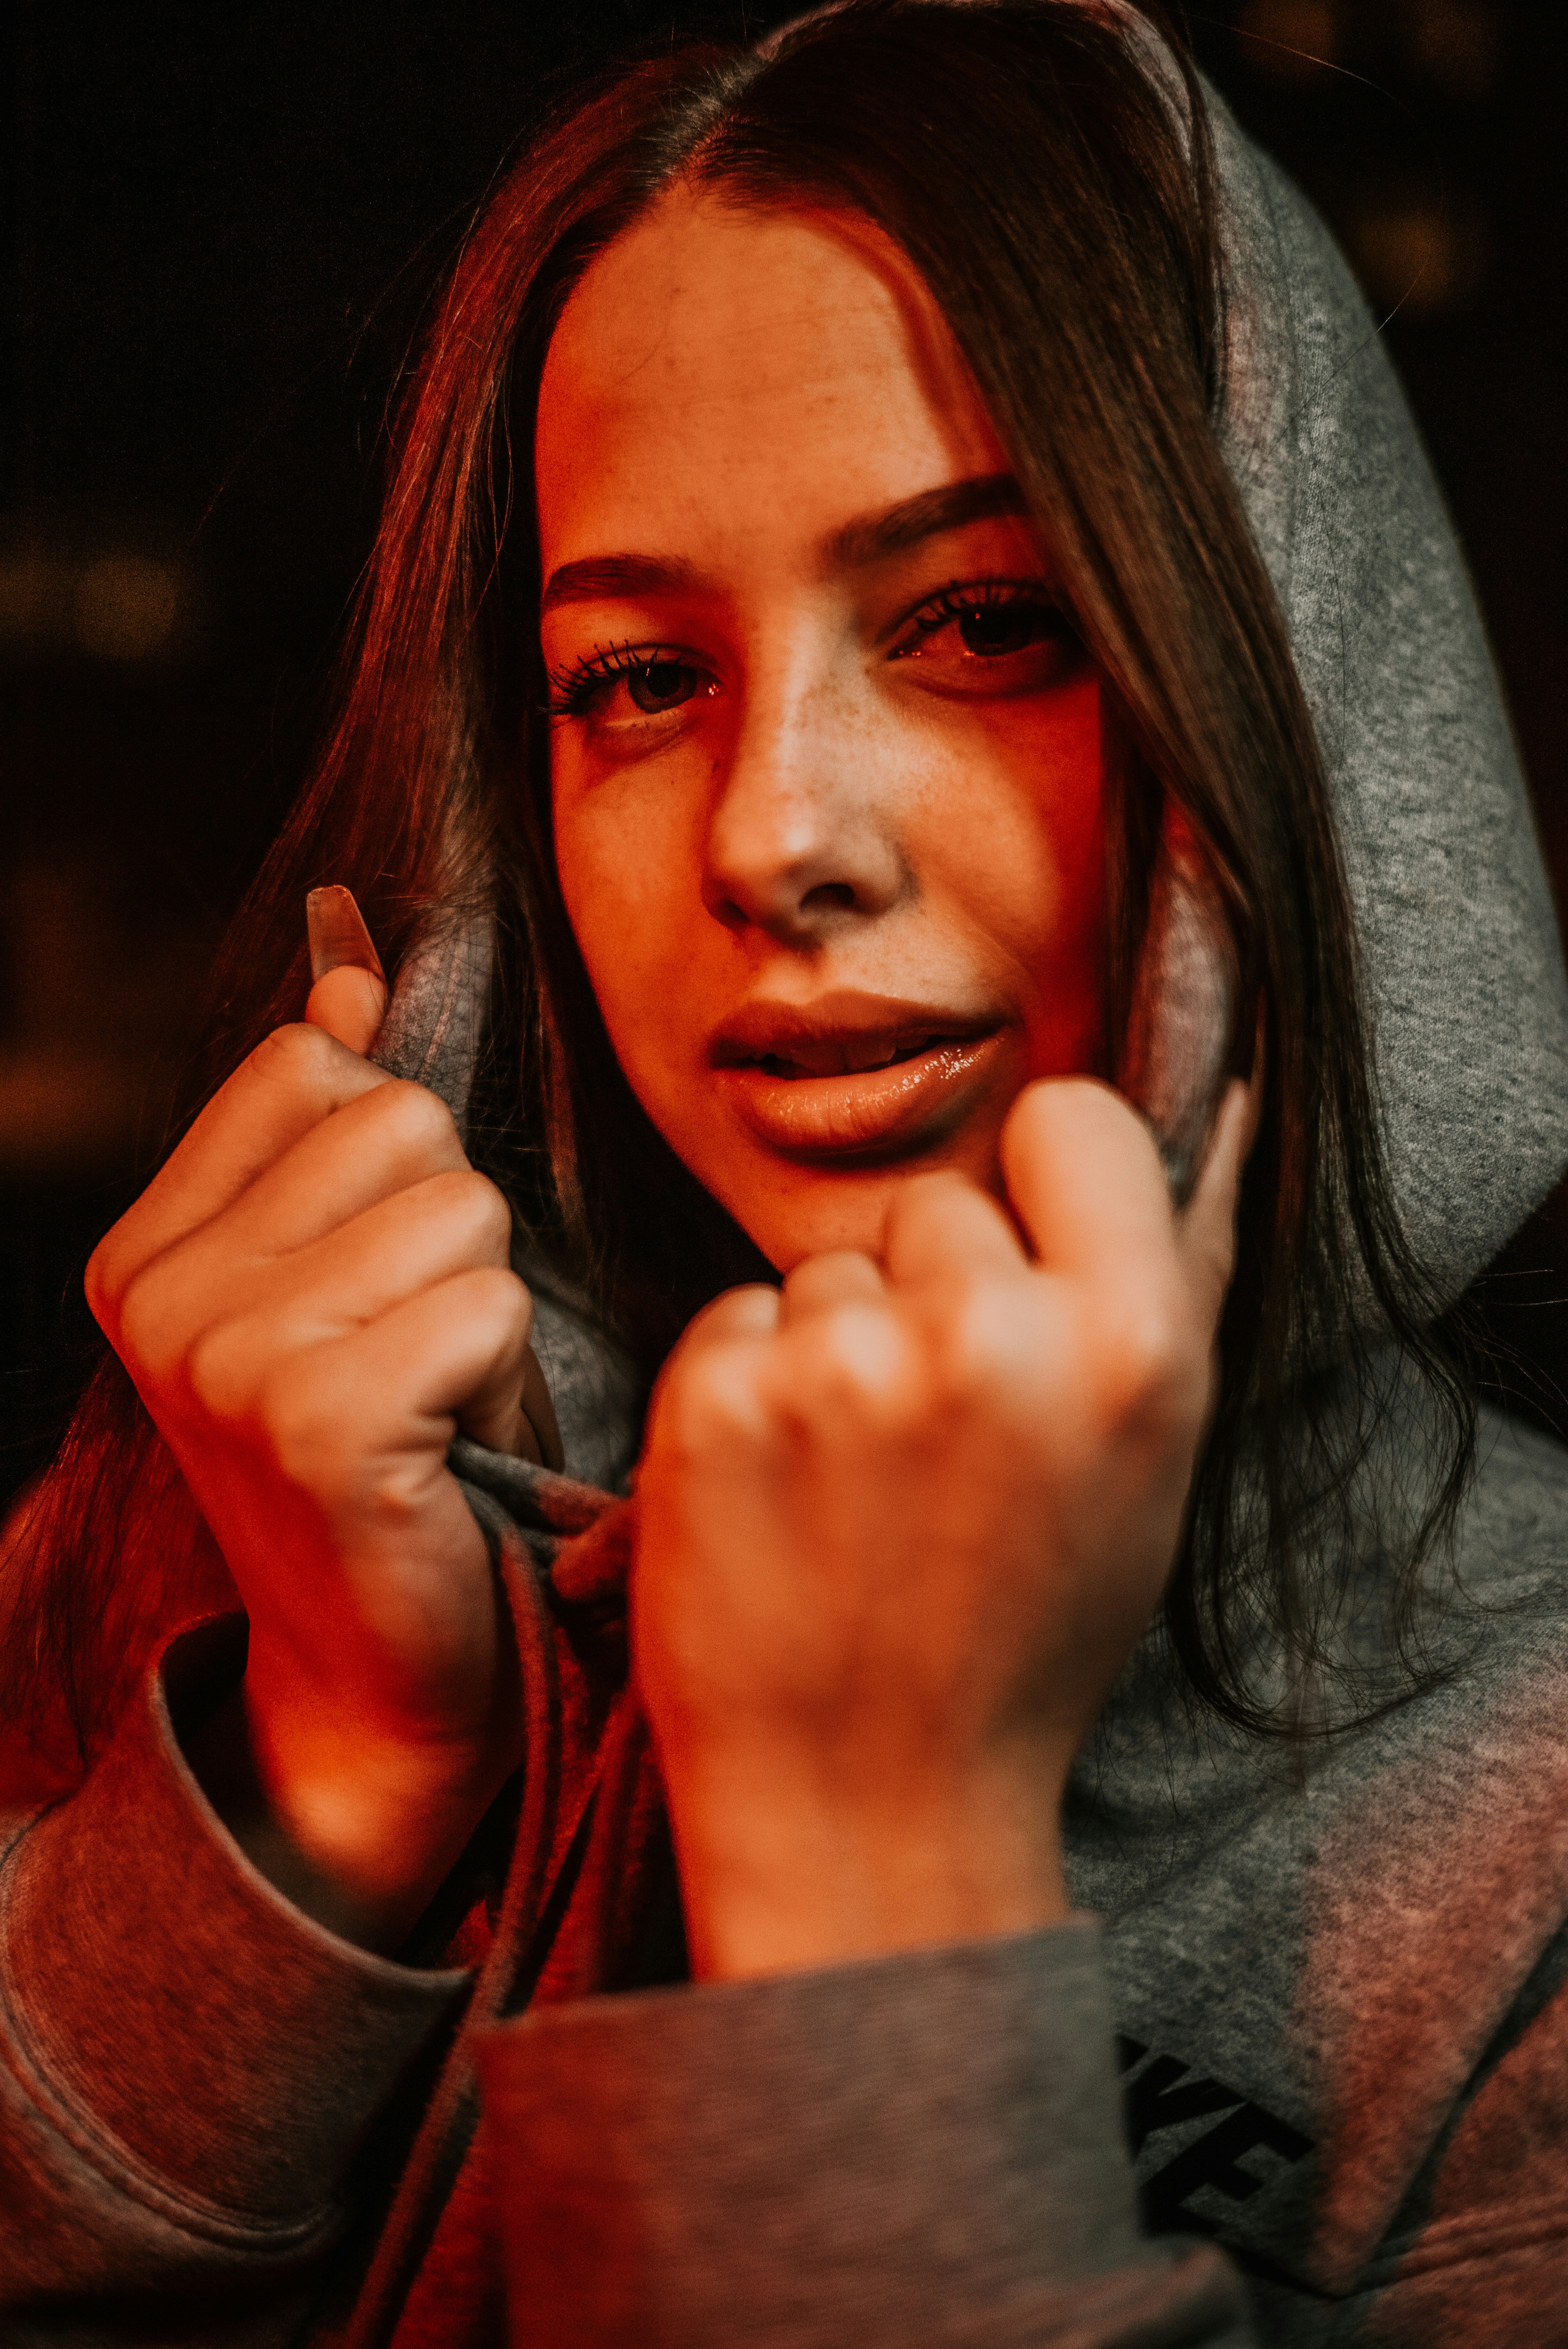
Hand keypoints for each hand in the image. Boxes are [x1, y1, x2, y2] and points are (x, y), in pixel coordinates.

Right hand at [86, 892, 556, 1948]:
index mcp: (146, 1250)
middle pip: (403, 1124)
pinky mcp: (313, 1417)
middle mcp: (159, 1294)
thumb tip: (348, 970)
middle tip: (417, 1361)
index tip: (365, 1288)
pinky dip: (505, 1379)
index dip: (389, 1166)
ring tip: (438, 1409)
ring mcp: (223, 1355)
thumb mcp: (339, 1280)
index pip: (313, 1071)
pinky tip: (454, 1453)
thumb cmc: (386, 1467)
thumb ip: (328, 1128)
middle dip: (453, 1236)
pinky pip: (489, 1301)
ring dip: (488, 1311)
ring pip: (463, 1209)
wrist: (376, 1677)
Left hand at [633, 1076, 1254, 1979]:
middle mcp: (995, 1337)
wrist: (870, 1808)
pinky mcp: (716, 1401)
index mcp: (1133, 1346)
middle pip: (936, 1208)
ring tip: (852, 1492)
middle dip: (929, 1297)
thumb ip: (1170, 1281)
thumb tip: (1221, 1104)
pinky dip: (743, 1393)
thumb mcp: (1145, 1469)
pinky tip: (777, 1500)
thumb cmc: (1020, 1641)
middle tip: (931, 1441)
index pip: (1075, 1119)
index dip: (1043, 1187)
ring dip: (832, 1352)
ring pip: (826, 1272)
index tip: (1020, 1269)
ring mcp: (847, 1367)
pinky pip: (732, 1320)